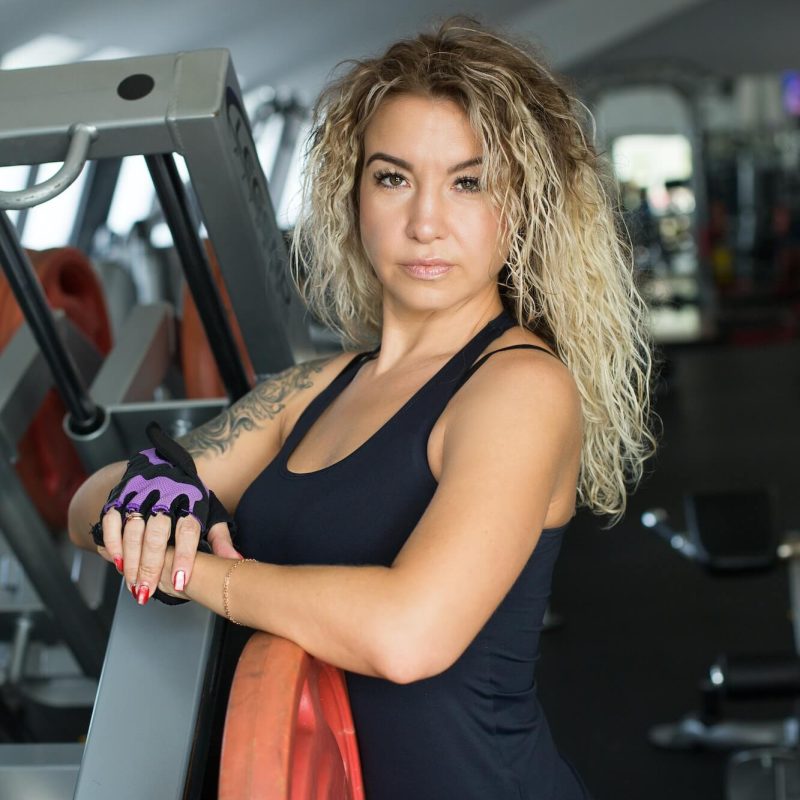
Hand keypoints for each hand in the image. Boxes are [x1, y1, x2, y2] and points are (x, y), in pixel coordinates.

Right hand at [93, 422, 239, 604]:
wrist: (163, 465)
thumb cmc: (189, 496)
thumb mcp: (210, 512)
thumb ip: (220, 538)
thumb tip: (236, 562)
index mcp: (191, 501)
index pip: (188, 531)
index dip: (184, 558)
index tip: (180, 582)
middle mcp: (166, 497)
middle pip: (156, 535)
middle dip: (151, 566)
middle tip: (147, 591)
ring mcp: (141, 496)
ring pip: (133, 531)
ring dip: (131, 561)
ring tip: (134, 584)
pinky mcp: (120, 497)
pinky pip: (112, 521)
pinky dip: (113, 542)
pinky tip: (117, 562)